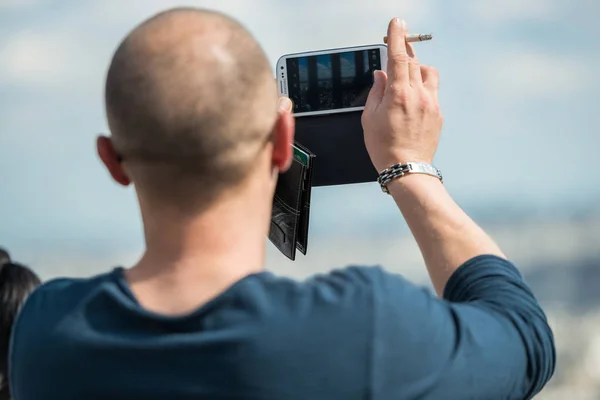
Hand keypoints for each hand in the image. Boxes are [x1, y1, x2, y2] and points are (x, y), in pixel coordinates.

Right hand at [362, 18, 442, 171]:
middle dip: (404, 51)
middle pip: (413, 62)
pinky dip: (422, 87)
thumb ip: (376, 92)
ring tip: (405, 78)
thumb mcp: (369, 118)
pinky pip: (432, 90)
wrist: (406, 168)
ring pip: (428, 73)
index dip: (397, 37)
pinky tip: (412, 100)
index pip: (398, 57)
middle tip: (396, 47)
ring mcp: (431, 103)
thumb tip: (381, 76)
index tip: (397, 24)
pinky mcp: (438, 113)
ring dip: (416, 69)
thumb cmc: (385, 147)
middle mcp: (418, 95)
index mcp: (399, 94)